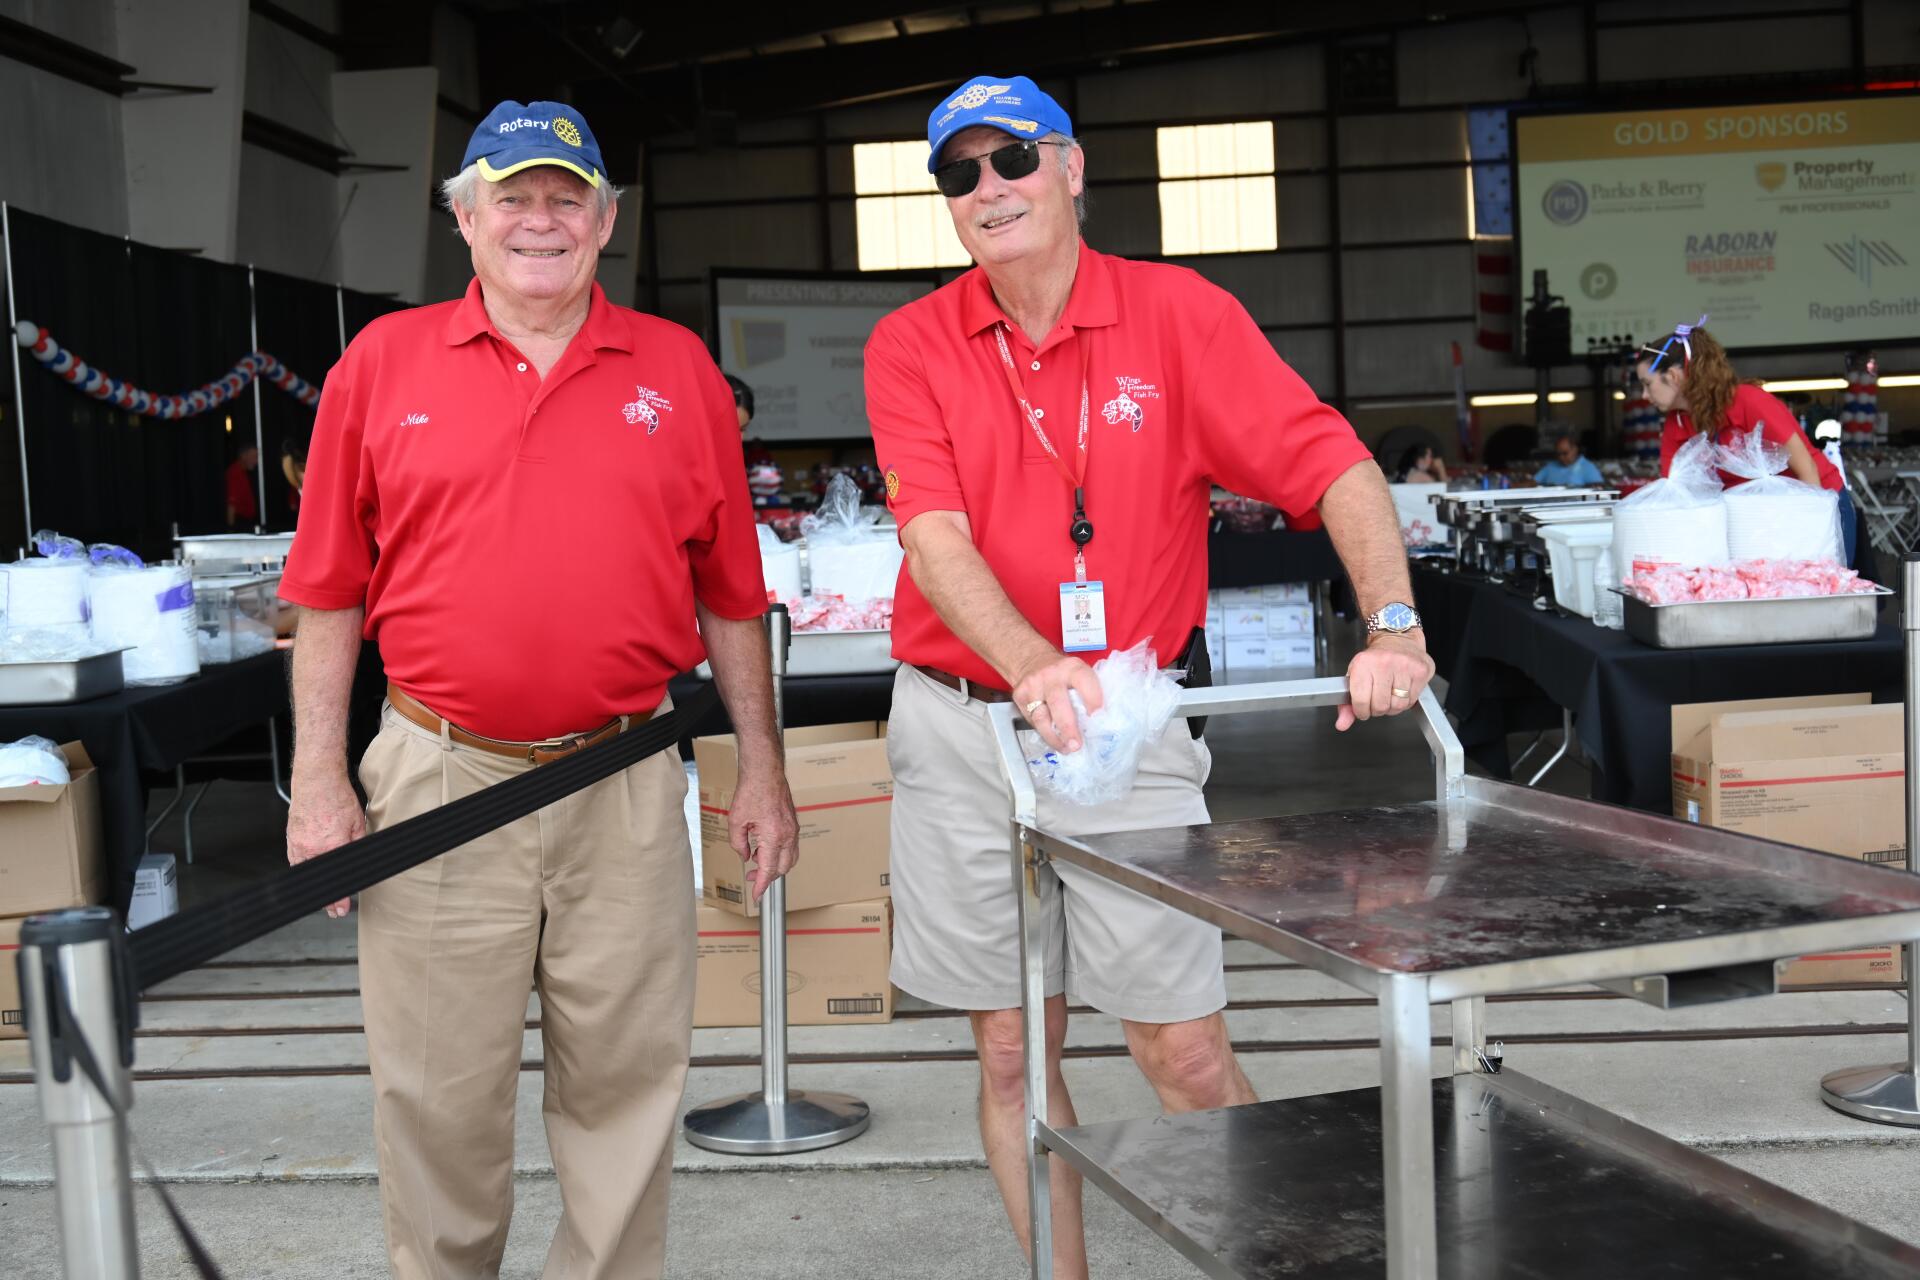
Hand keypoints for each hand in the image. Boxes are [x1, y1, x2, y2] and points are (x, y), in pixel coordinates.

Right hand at [287, 771, 365, 918]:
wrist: (317, 779)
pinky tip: (309, 874)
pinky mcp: (290, 837)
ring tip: (323, 896)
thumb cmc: (336, 797)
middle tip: (334, 908)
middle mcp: (310, 848)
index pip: (334, 880)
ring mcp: (297, 843)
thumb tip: (361, 861)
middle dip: (326, 899)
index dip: (337, 900)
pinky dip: (303, 870)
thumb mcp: (358, 824)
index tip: (340, 909)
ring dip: (313, 885)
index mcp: (330, 846)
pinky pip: (295, 860)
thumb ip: (358, 845)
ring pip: (304, 873)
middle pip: (317, 881)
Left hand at [730, 766, 798, 902]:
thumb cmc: (751, 792)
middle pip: (783, 868)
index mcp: (773, 836)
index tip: (756, 896)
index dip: (761, 885)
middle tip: (751, 876)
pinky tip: (765, 848)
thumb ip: (739, 844)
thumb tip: (746, 856)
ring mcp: (793, 829)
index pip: (769, 870)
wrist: (765, 772)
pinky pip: (791, 847)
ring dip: (775, 865)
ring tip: (757, 861)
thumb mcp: (736, 821)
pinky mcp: (793, 824)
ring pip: (790, 859)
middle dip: (767, 876)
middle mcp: (788, 835)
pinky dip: (779, 854)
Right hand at [1010, 652, 1104, 753]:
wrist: (1031, 659)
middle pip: (1058, 703)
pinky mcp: (1019, 696)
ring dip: (1054, 737)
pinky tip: (1053, 738)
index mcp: (1072, 667)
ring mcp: (1032, 686)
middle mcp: (1050, 675)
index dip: (1092, 699)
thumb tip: (1100, 720)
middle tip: (1076, 745)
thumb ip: (1088, 691)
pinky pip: (1031, 720)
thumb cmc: (1062, 672)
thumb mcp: (1078, 672)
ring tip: (1065, 748)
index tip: (1098, 718)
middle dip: (1068, 728)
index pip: (1083, 682)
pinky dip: (1044, 733)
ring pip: (1040, 717)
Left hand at [1336, 632, 1434, 731]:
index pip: (1361, 701)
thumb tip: (1342, 724)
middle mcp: (1384, 663)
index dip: (1361, 711)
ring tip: (1389, 695)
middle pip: (1381, 706)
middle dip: (1377, 709)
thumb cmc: (1374, 659)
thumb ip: (1346, 704)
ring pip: (1398, 706)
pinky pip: (1412, 700)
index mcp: (1363, 664)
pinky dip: (1406, 701)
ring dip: (1392, 707)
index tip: (1362, 709)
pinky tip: (1401, 690)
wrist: (1396, 638)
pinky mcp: (1421, 671)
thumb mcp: (1354, 677)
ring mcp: (1405, 666)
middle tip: (1376, 700)